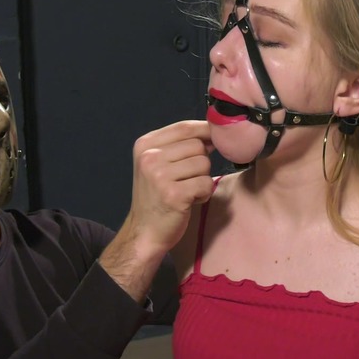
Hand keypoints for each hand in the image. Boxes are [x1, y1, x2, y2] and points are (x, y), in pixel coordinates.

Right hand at [124, 120, 213, 255]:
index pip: (184, 127)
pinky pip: (205, 183)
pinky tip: (190, 201)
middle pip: (197, 145)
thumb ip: (180, 145)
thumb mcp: (159, 164)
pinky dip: (203, 194)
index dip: (205, 131)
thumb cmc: (157, 196)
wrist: (144, 232)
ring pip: (204, 164)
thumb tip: (214, 131)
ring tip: (187, 191)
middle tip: (187, 180)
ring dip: (202, 179)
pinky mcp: (173, 195)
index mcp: (145, 145)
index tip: (214, 141)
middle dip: (201, 163)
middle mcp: (149, 158)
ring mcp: (159, 176)